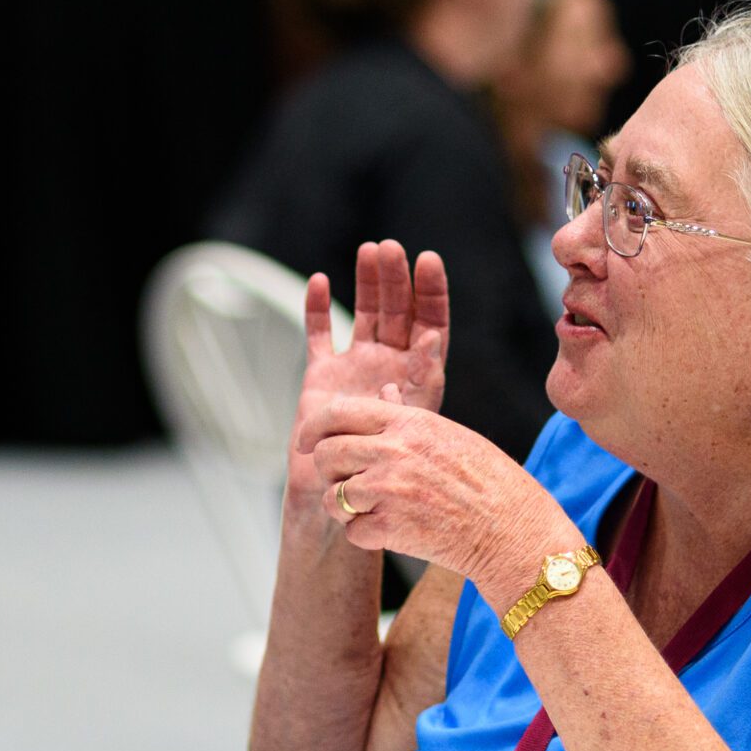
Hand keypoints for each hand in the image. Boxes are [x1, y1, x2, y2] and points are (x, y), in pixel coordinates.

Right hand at [291, 241, 448, 494]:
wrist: (339, 500)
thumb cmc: (384, 474)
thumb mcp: (411, 425)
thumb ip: (420, 383)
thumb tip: (433, 341)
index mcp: (419, 376)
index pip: (430, 323)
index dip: (431, 291)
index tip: (428, 261)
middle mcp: (390, 364)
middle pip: (397, 311)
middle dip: (396, 279)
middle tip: (391, 250)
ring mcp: (356, 366)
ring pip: (363, 314)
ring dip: (366, 283)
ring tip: (368, 251)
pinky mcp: (323, 374)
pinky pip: (320, 335)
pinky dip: (316, 309)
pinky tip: (317, 281)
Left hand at [298, 386, 573, 586]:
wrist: (513, 531)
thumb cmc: (488, 482)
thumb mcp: (450, 435)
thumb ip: (407, 415)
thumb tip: (382, 393)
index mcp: (408, 423)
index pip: (339, 412)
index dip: (313, 429)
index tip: (305, 443)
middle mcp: (393, 452)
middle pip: (326, 455)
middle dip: (330, 472)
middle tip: (348, 484)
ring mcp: (389, 491)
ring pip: (332, 497)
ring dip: (345, 509)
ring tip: (373, 512)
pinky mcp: (389, 529)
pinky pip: (352, 532)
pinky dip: (366, 537)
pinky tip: (392, 533)